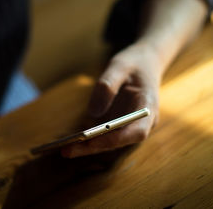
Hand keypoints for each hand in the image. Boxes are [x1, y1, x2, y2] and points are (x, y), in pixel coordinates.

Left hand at [61, 43, 161, 157]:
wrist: (146, 62)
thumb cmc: (134, 62)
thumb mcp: (119, 66)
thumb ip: (107, 86)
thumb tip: (93, 112)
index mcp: (148, 107)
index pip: (137, 131)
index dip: (115, 139)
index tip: (91, 140)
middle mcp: (143, 122)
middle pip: (120, 141)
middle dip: (95, 147)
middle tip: (68, 150)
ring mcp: (131, 125)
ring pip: (111, 142)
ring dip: (89, 147)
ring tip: (64, 149)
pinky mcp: (120, 124)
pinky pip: (106, 135)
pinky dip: (89, 140)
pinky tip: (70, 141)